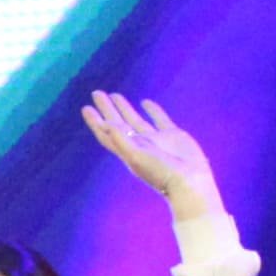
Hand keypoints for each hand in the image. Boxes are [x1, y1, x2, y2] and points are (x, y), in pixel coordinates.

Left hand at [80, 89, 223, 218]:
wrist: (189, 181)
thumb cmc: (160, 172)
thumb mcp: (136, 156)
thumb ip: (120, 140)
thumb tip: (105, 123)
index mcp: (127, 150)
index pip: (106, 133)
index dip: (95, 121)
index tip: (86, 107)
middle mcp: (138, 144)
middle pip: (118, 123)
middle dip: (107, 108)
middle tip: (96, 93)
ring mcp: (155, 140)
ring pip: (135, 119)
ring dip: (124, 108)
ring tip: (114, 94)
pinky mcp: (172, 136)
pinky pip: (159, 119)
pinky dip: (152, 110)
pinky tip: (145, 102)